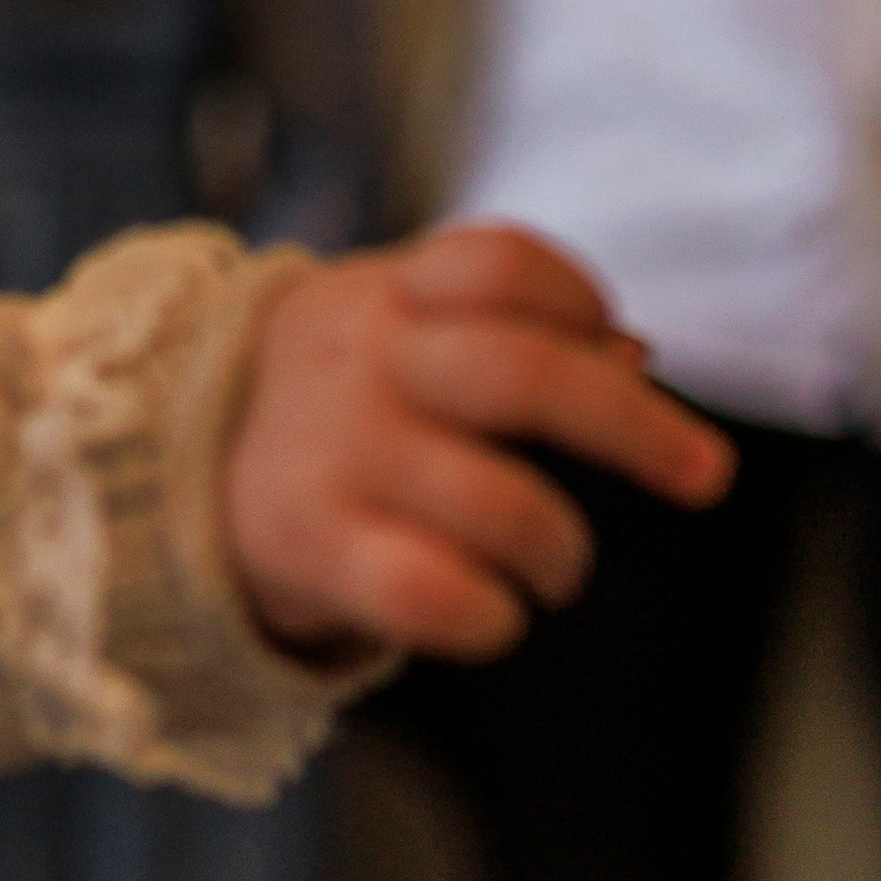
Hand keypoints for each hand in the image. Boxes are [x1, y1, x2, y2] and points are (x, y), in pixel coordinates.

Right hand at [223, 221, 733, 662]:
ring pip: (497, 504)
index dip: (581, 300)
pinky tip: (494, 613)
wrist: (175, 472)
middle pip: (524, 374)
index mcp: (392, 295)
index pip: (502, 264)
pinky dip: (490, 616)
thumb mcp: (402, 327)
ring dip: (559, 549)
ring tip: (556, 566)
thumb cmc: (341, 398)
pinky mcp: (314, 549)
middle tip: (704, 474)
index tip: (613, 346)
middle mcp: (367, 365)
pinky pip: (429, 594)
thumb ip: (512, 327)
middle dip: (636, 429)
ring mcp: (338, 457)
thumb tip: (637, 355)